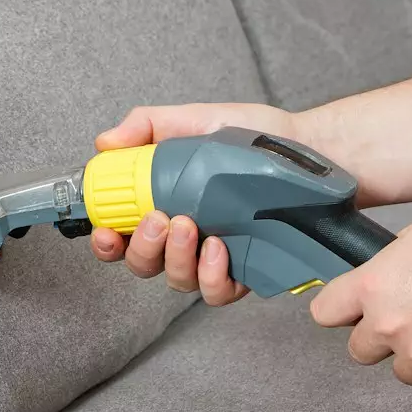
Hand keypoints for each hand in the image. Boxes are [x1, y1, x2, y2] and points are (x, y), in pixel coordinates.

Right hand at [88, 102, 301, 306]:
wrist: (306, 146)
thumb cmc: (250, 136)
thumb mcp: (194, 120)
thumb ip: (147, 126)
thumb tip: (105, 143)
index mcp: (163, 205)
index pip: (121, 235)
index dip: (106, 242)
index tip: (106, 231)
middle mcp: (185, 237)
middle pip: (144, 265)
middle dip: (143, 248)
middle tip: (159, 220)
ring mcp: (214, 258)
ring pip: (178, 280)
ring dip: (176, 259)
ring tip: (190, 227)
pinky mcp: (246, 272)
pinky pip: (218, 292)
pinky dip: (211, 276)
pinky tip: (219, 248)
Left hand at [309, 209, 411, 403]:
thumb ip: (394, 263)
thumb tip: (388, 274)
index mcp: (374, 285)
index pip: (326, 311)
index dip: (341, 313)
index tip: (352, 314)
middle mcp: (388, 324)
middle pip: (360, 351)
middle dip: (380, 341)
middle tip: (411, 326)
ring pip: (401, 373)